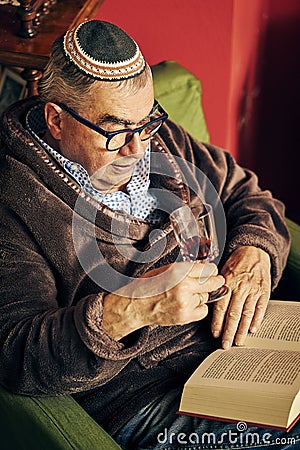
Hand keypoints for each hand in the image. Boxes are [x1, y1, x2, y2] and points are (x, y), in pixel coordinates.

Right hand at [103, 262, 224, 339]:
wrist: (135, 305)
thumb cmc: (147, 286)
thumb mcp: (167, 270)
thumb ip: (186, 269)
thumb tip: (204, 269)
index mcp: (179, 271)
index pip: (208, 269)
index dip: (211, 270)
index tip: (212, 272)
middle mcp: (184, 286)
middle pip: (213, 282)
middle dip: (215, 281)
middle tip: (215, 281)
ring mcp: (185, 302)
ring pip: (207, 297)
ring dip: (201, 295)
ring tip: (188, 294)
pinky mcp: (185, 316)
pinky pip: (203, 310)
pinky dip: (199, 308)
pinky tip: (188, 304)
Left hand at [211, 246, 270, 348]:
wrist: (253, 251)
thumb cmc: (234, 263)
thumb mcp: (221, 271)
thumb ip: (214, 287)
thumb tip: (204, 303)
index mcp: (227, 283)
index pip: (221, 306)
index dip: (217, 322)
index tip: (215, 334)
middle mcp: (240, 287)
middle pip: (233, 313)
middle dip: (229, 331)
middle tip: (225, 344)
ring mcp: (253, 290)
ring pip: (247, 313)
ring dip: (242, 329)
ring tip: (238, 341)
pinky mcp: (263, 291)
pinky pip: (260, 307)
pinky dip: (257, 319)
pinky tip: (253, 329)